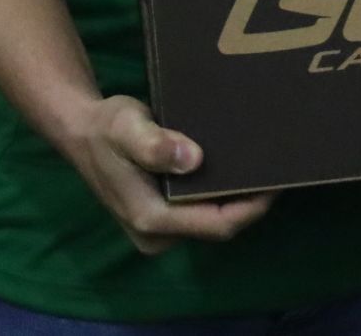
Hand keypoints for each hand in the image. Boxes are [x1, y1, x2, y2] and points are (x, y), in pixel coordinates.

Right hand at [59, 95, 275, 254]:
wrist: (82, 131)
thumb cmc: (105, 127)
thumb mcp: (126, 126)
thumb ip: (154, 144)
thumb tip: (193, 160)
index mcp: (151, 219)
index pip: (218, 224)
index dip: (252, 208)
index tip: (278, 182)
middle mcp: (157, 234)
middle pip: (218, 225)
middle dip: (250, 202)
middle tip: (278, 167)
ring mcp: (159, 229)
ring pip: (212, 219)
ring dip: (237, 198)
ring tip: (263, 166)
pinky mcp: (162, 218)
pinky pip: (201, 211)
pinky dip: (221, 194)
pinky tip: (238, 170)